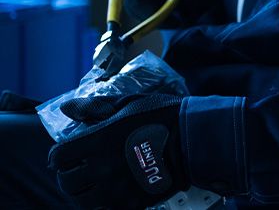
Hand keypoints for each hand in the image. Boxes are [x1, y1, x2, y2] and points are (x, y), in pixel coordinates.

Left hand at [49, 94, 187, 209]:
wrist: (194, 139)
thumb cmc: (162, 115)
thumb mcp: (128, 103)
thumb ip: (94, 107)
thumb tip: (66, 108)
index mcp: (99, 140)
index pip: (59, 157)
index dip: (59, 155)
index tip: (68, 152)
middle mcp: (103, 168)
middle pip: (67, 183)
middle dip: (68, 173)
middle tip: (79, 166)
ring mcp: (117, 189)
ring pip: (82, 201)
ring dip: (82, 191)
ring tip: (93, 181)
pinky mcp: (131, 204)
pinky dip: (102, 203)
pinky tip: (111, 190)